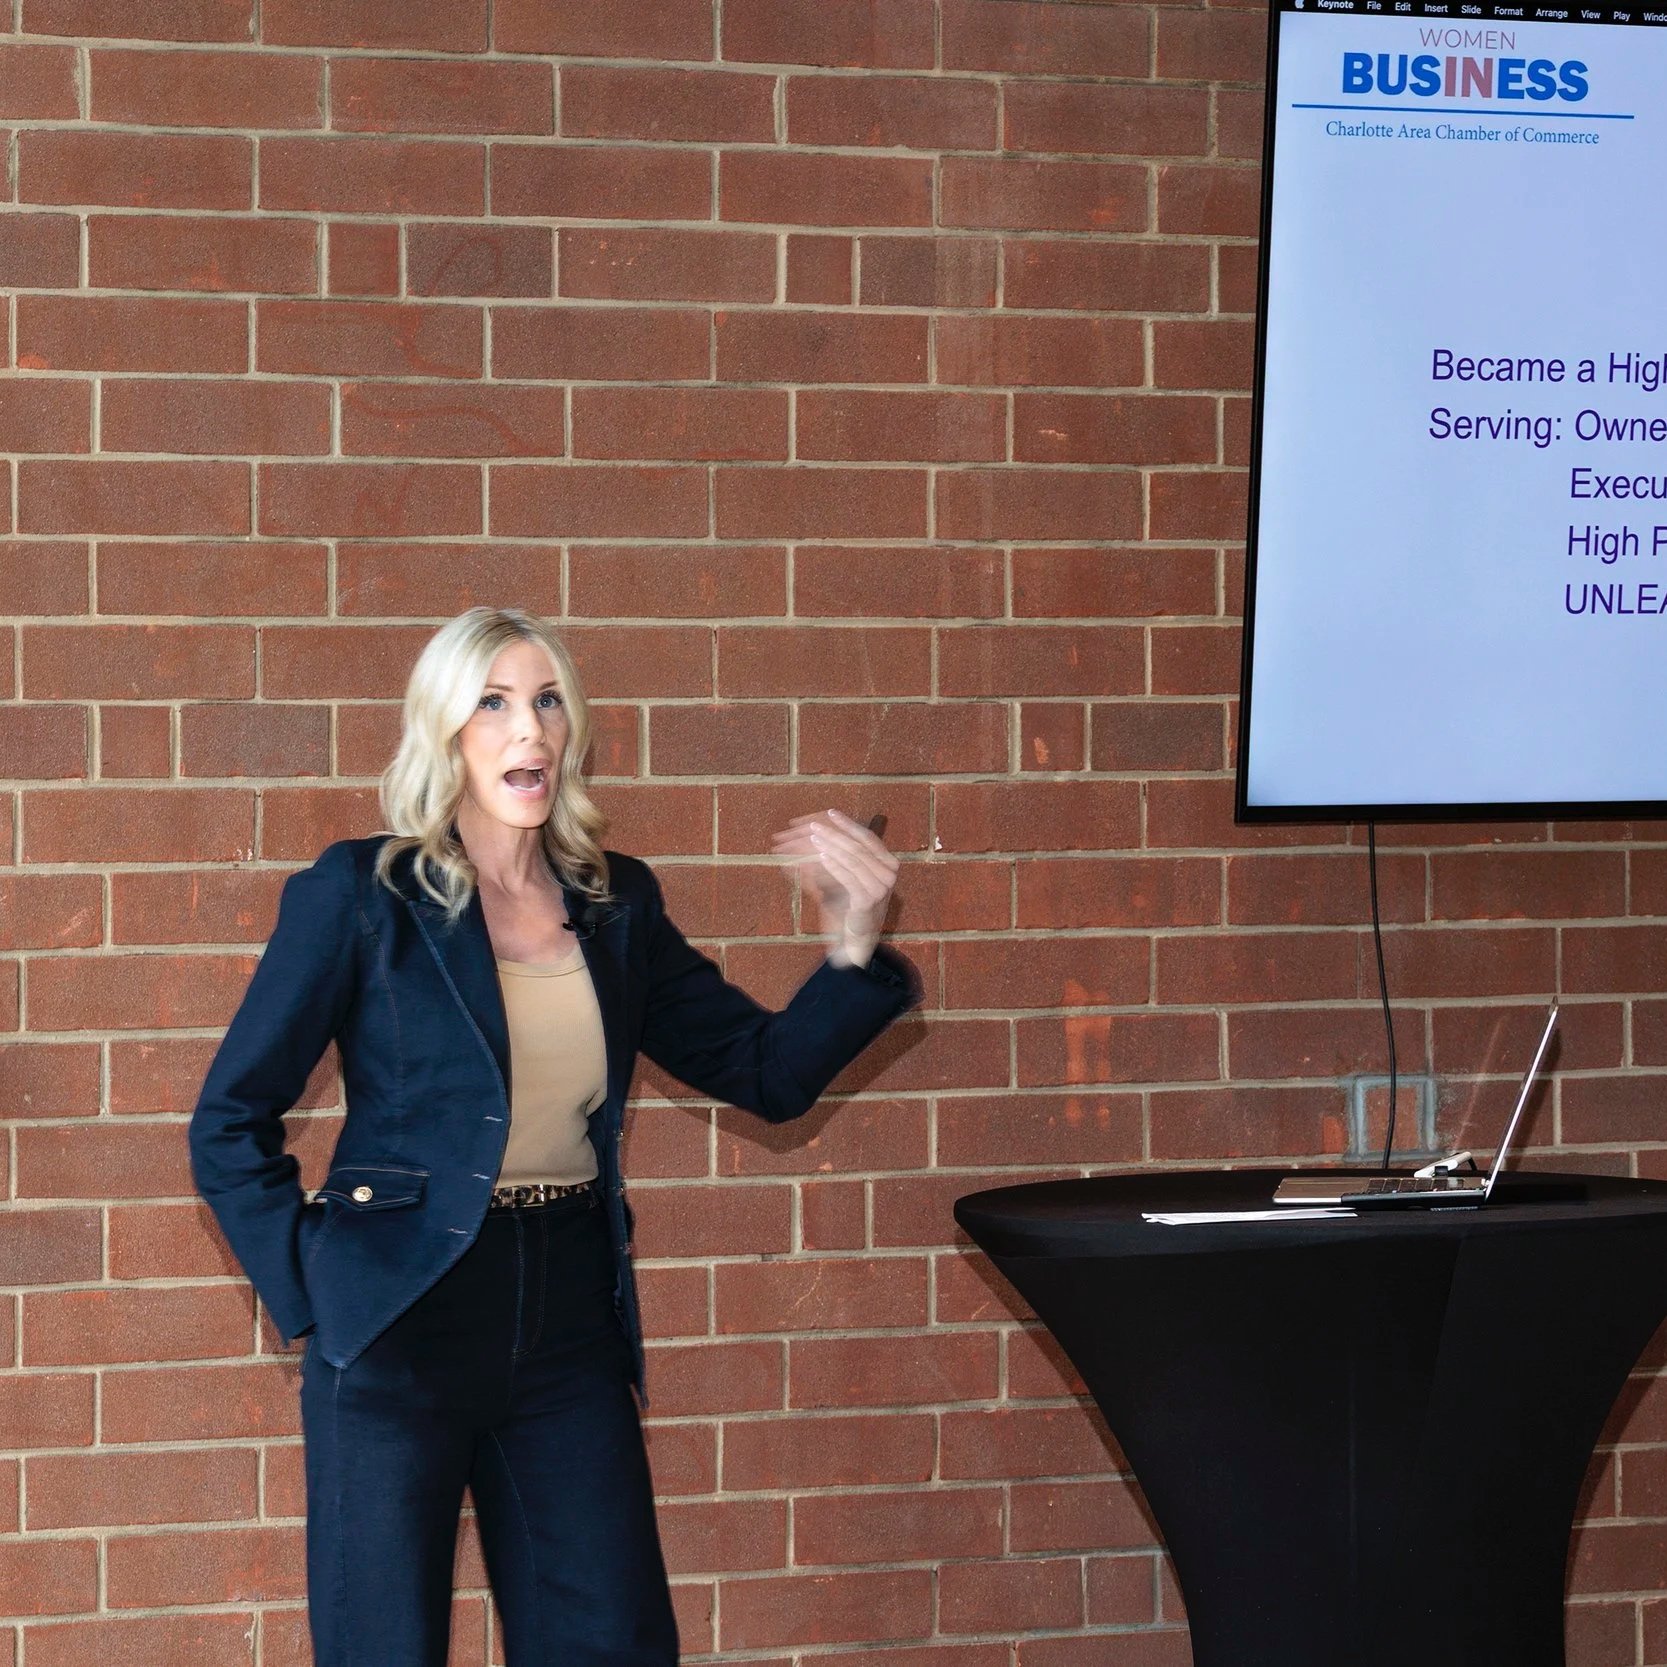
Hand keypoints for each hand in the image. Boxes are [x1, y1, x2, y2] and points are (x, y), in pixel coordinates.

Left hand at [768, 808, 898, 968]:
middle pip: (858, 846)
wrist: (856, 940)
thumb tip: (822, 832)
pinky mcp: (868, 900)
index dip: (849, 824)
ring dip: (832, 846)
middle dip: (835, 834)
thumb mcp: (849, 877)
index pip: (868, 837)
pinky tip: (822, 856)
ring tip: (815, 838)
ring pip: (853, 859)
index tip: (831, 812)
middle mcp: (889, 874)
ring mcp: (881, 887)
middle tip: (815, 825)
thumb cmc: (851, 906)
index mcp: (888, 863)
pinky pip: (849, 877)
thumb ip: (842, 856)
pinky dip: (835, 864)